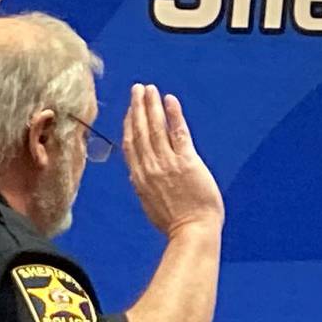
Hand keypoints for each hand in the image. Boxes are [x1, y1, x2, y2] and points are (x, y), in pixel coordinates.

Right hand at [123, 84, 224, 236]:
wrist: (192, 232)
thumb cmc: (175, 224)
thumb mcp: (150, 205)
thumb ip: (142, 187)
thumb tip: (135, 178)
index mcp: (139, 179)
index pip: (130, 145)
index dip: (129, 124)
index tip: (130, 110)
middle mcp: (150, 167)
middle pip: (140, 131)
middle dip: (137, 108)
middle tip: (137, 89)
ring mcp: (167, 163)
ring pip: (155, 128)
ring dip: (151, 105)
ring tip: (149, 89)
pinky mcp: (186, 162)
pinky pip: (178, 133)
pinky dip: (173, 115)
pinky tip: (169, 100)